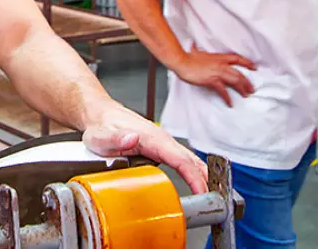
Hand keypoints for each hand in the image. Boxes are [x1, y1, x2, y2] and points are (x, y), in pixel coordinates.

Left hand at [82, 102, 208, 193]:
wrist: (100, 116)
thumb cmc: (101, 127)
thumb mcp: (100, 136)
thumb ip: (114, 139)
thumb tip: (132, 138)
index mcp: (152, 138)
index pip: (180, 159)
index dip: (194, 176)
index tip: (203, 191)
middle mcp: (162, 140)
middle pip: (191, 160)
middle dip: (207, 179)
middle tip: (216, 200)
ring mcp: (163, 144)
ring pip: (190, 160)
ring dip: (204, 176)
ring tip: (214, 196)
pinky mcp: (162, 149)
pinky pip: (183, 161)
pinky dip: (195, 173)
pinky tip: (200, 184)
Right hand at [173, 46, 255, 106]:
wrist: (183, 62)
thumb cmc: (188, 57)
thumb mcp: (195, 51)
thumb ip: (196, 48)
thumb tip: (193, 44)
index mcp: (220, 57)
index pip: (237, 59)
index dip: (247, 63)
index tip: (254, 67)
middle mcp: (222, 65)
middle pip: (239, 74)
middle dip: (247, 82)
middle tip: (252, 89)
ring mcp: (218, 73)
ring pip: (235, 81)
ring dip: (242, 89)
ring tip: (246, 95)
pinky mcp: (212, 81)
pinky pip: (223, 91)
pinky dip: (227, 98)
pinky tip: (230, 103)